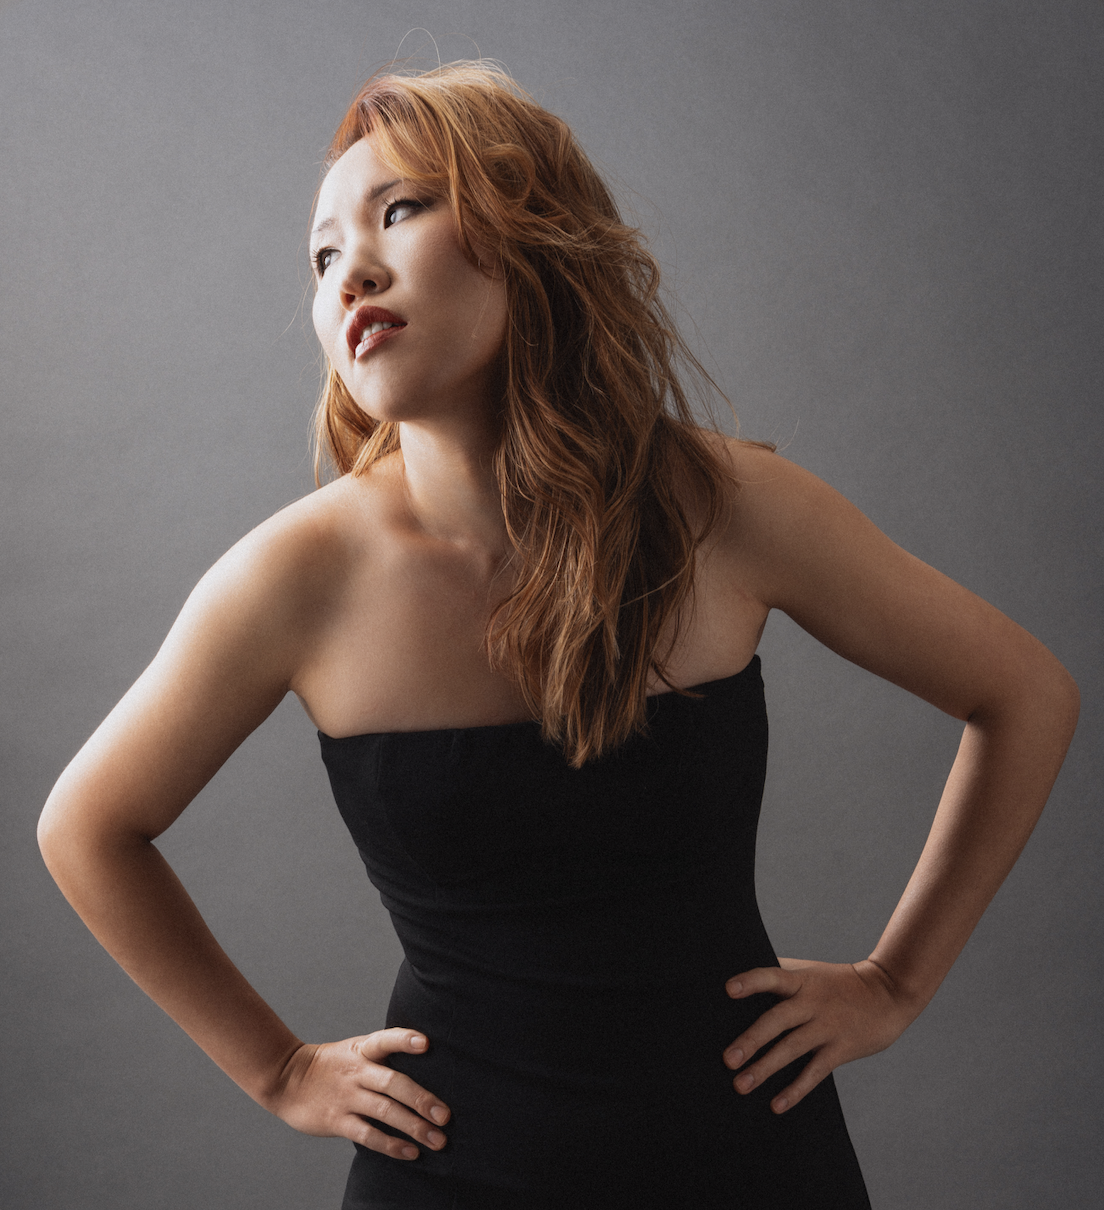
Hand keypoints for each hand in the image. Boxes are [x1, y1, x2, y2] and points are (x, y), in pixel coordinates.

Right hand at [266, 1028, 450, 1159]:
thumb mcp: (354, 1049)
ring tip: (438, 1139)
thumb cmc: (331, 1065)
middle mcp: (357, 1072)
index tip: (426, 1043)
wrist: (286, 1079)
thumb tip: (422, 1067)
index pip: (386, 1040)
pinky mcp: (337, 1121)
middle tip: (446, 1115)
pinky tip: (411, 1152)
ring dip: (414, 1127)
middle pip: (393, 1083)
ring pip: (385, 1112)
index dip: (405, 1040)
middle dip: (422, 1100)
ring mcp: (347, 1097)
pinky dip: (391, 1145)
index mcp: (362, 1049)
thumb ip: (382, 1056)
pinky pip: (368, 1135)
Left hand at [722, 958, 920, 1113]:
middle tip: (727, 1059)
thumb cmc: (839, 982)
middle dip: (751, 1040)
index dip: (751, 982)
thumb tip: (740, 973)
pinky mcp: (840, 1049)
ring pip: (792, 1049)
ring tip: (740, 1085)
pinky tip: (776, 1104)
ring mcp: (827, 1027)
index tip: (728, 990)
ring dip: (765, 1068)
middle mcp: (812, 1002)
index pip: (772, 976)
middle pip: (777, 1020)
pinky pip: (814, 1072)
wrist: (889, 992)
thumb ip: (781, 973)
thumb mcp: (810, 971)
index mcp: (801, 980)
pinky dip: (795, 1089)